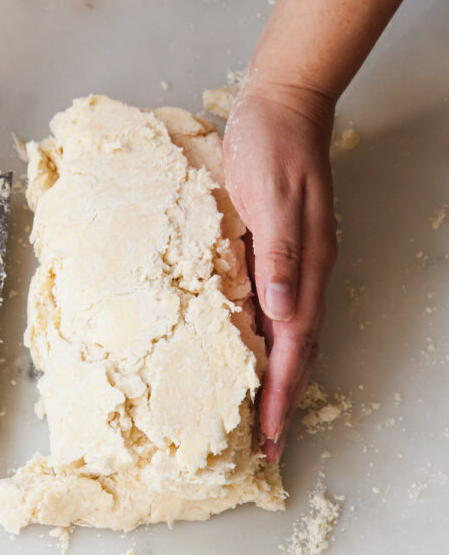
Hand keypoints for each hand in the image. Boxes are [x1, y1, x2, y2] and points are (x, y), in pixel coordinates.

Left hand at [223, 80, 336, 461]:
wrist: (280, 106)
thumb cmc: (270, 147)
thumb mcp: (271, 199)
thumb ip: (279, 256)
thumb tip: (282, 314)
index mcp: (305, 268)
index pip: (294, 346)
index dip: (282, 395)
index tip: (271, 437)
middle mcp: (304, 275)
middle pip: (297, 353)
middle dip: (283, 402)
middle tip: (268, 448)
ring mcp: (293, 267)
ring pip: (289, 338)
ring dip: (277, 381)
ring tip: (262, 419)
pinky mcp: (276, 254)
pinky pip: (274, 314)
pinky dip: (266, 346)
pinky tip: (250, 359)